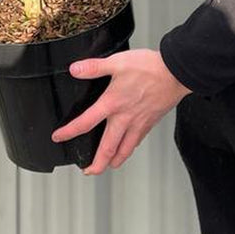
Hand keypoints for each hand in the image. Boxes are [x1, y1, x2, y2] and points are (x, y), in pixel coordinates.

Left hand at [51, 48, 190, 174]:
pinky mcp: (150, 123)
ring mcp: (138, 123)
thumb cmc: (149, 67)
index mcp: (112, 103)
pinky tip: (127, 148)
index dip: (69, 132)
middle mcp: (124, 118)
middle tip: (87, 171)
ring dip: (113, 161)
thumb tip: (74, 69)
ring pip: (124, 150)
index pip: (86, 122)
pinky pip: (136, 141)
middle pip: (107, 149)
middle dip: (96, 164)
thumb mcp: (117, 62)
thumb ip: (94, 67)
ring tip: (107, 166)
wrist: (176, 73)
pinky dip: (129, 149)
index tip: (58, 137)